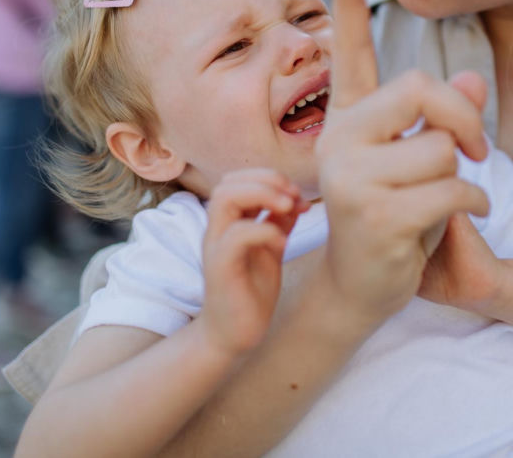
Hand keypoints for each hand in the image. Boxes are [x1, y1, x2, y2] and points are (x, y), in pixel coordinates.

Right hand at [199, 170, 306, 357]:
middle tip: (293, 198)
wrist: (234, 335)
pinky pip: (235, 236)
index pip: (237, 179)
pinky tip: (283, 244)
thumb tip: (296, 198)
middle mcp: (217, 231)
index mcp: (229, 223)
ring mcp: (215, 248)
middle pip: (227, 183)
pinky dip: (264, 231)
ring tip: (288, 209)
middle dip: (265, 181)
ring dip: (261, 196)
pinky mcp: (220, 269)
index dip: (267, 177)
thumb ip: (279, 222)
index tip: (296, 195)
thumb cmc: (251, 291)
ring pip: (224, 200)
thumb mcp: (271, 249)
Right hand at [316, 0, 490, 323]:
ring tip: (446, 199)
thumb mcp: (421, 162)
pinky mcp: (373, 214)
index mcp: (348, 121)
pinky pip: (453, 186)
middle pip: (420, 89)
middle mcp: (339, 140)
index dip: (348, 1)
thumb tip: (469, 78)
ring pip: (442, 147)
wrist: (362, 288)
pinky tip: (463, 217)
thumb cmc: (395, 219)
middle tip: (479, 148)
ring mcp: (350, 177)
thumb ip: (438, 119)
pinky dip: (475, 202)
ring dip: (465, 176)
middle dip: (462, 119)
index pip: (350, 53)